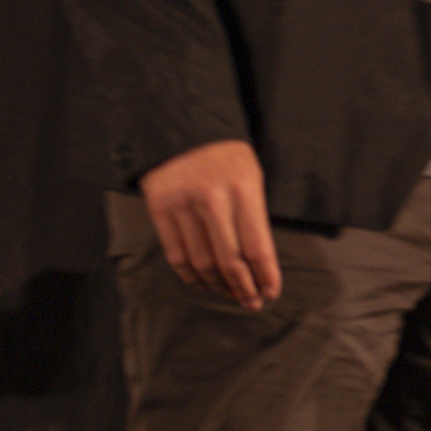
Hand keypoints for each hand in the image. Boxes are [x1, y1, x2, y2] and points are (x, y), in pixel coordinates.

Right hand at [136, 138, 280, 309]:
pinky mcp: (159, 209)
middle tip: (252, 302)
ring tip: (230, 294)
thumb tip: (260, 261)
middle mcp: (213, 199)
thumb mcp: (252, 174)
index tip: (271, 292)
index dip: (265, 275)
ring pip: (202, 262)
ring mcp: (183, 205)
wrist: (181, 128)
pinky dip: (190, 275)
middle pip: (229, 260)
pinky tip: (203, 282)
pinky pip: (176, 254)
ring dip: (218, 285)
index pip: (258, 245)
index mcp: (244, 188)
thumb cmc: (225, 155)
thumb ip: (254, 214)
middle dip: (244, 288)